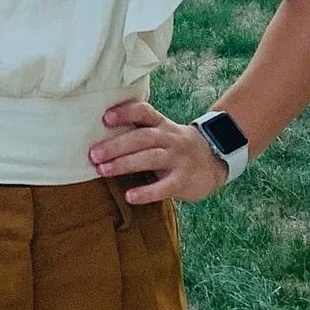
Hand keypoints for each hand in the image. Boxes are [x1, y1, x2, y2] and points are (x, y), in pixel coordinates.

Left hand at [86, 99, 228, 203]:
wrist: (215, 162)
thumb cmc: (177, 148)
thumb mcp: (164, 133)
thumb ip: (140, 132)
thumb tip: (100, 136)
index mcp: (163, 125)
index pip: (144, 112)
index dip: (125, 113)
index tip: (105, 117)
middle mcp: (170, 139)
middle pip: (142, 137)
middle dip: (116, 145)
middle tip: (93, 155)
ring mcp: (178, 159)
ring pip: (150, 158)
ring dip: (124, 164)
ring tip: (102, 171)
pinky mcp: (183, 180)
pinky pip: (164, 186)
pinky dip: (146, 192)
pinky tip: (130, 196)